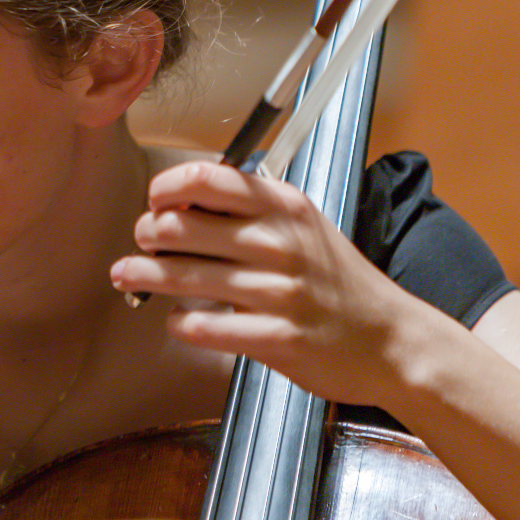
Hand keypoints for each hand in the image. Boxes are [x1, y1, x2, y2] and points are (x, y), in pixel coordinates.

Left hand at [110, 160, 436, 406]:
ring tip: (127, 275)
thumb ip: (251, 209)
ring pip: (183, 276)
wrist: (392, 342)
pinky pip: (205, 327)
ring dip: (144, 275)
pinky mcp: (276, 338)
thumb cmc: (338, 281)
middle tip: (142, 241)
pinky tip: (178, 320)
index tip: (155, 201)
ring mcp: (278, 292)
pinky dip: (180, 323)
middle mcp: (279, 244)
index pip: (206, 178)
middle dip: (147, 233)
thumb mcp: (304, 226)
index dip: (166, 188)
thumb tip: (183, 201)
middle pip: (181, 226)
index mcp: (284, 207)